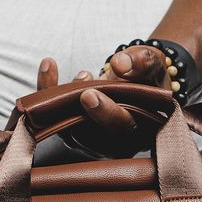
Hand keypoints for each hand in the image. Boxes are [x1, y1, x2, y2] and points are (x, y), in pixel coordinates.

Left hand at [35, 56, 150, 151]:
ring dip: (61, 98)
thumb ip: (143, 62)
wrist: (137, 77)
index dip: (105, 113)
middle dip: (80, 110)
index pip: (121, 128)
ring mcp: (89, 135)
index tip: (89, 94)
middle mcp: (113, 140)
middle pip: (92, 134)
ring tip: (73, 71)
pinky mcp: (71, 125)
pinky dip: (47, 88)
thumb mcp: (154, 64)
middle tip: (80, 86)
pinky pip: (52, 112)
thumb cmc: (148, 75)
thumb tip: (120, 64)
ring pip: (67, 125)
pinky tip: (49, 64)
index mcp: (138, 130)